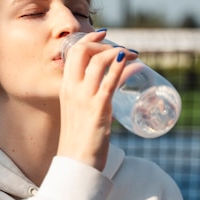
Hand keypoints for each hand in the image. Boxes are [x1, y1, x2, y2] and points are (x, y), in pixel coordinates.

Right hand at [57, 32, 135, 170]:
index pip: (72, 53)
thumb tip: (111, 90)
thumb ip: (89, 100)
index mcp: (64, 89)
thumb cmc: (79, 142)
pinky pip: (111, 82)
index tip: (103, 35)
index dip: (88, 39)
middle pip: (84, 51)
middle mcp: (71, 89)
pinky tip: (134, 64)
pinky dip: (124, 68)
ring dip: (119, 53)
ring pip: (99, 63)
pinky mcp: (98, 109)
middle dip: (104, 44)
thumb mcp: (78, 114)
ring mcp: (84, 98)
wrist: (75, 164)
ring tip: (134, 55)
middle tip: (122, 49)